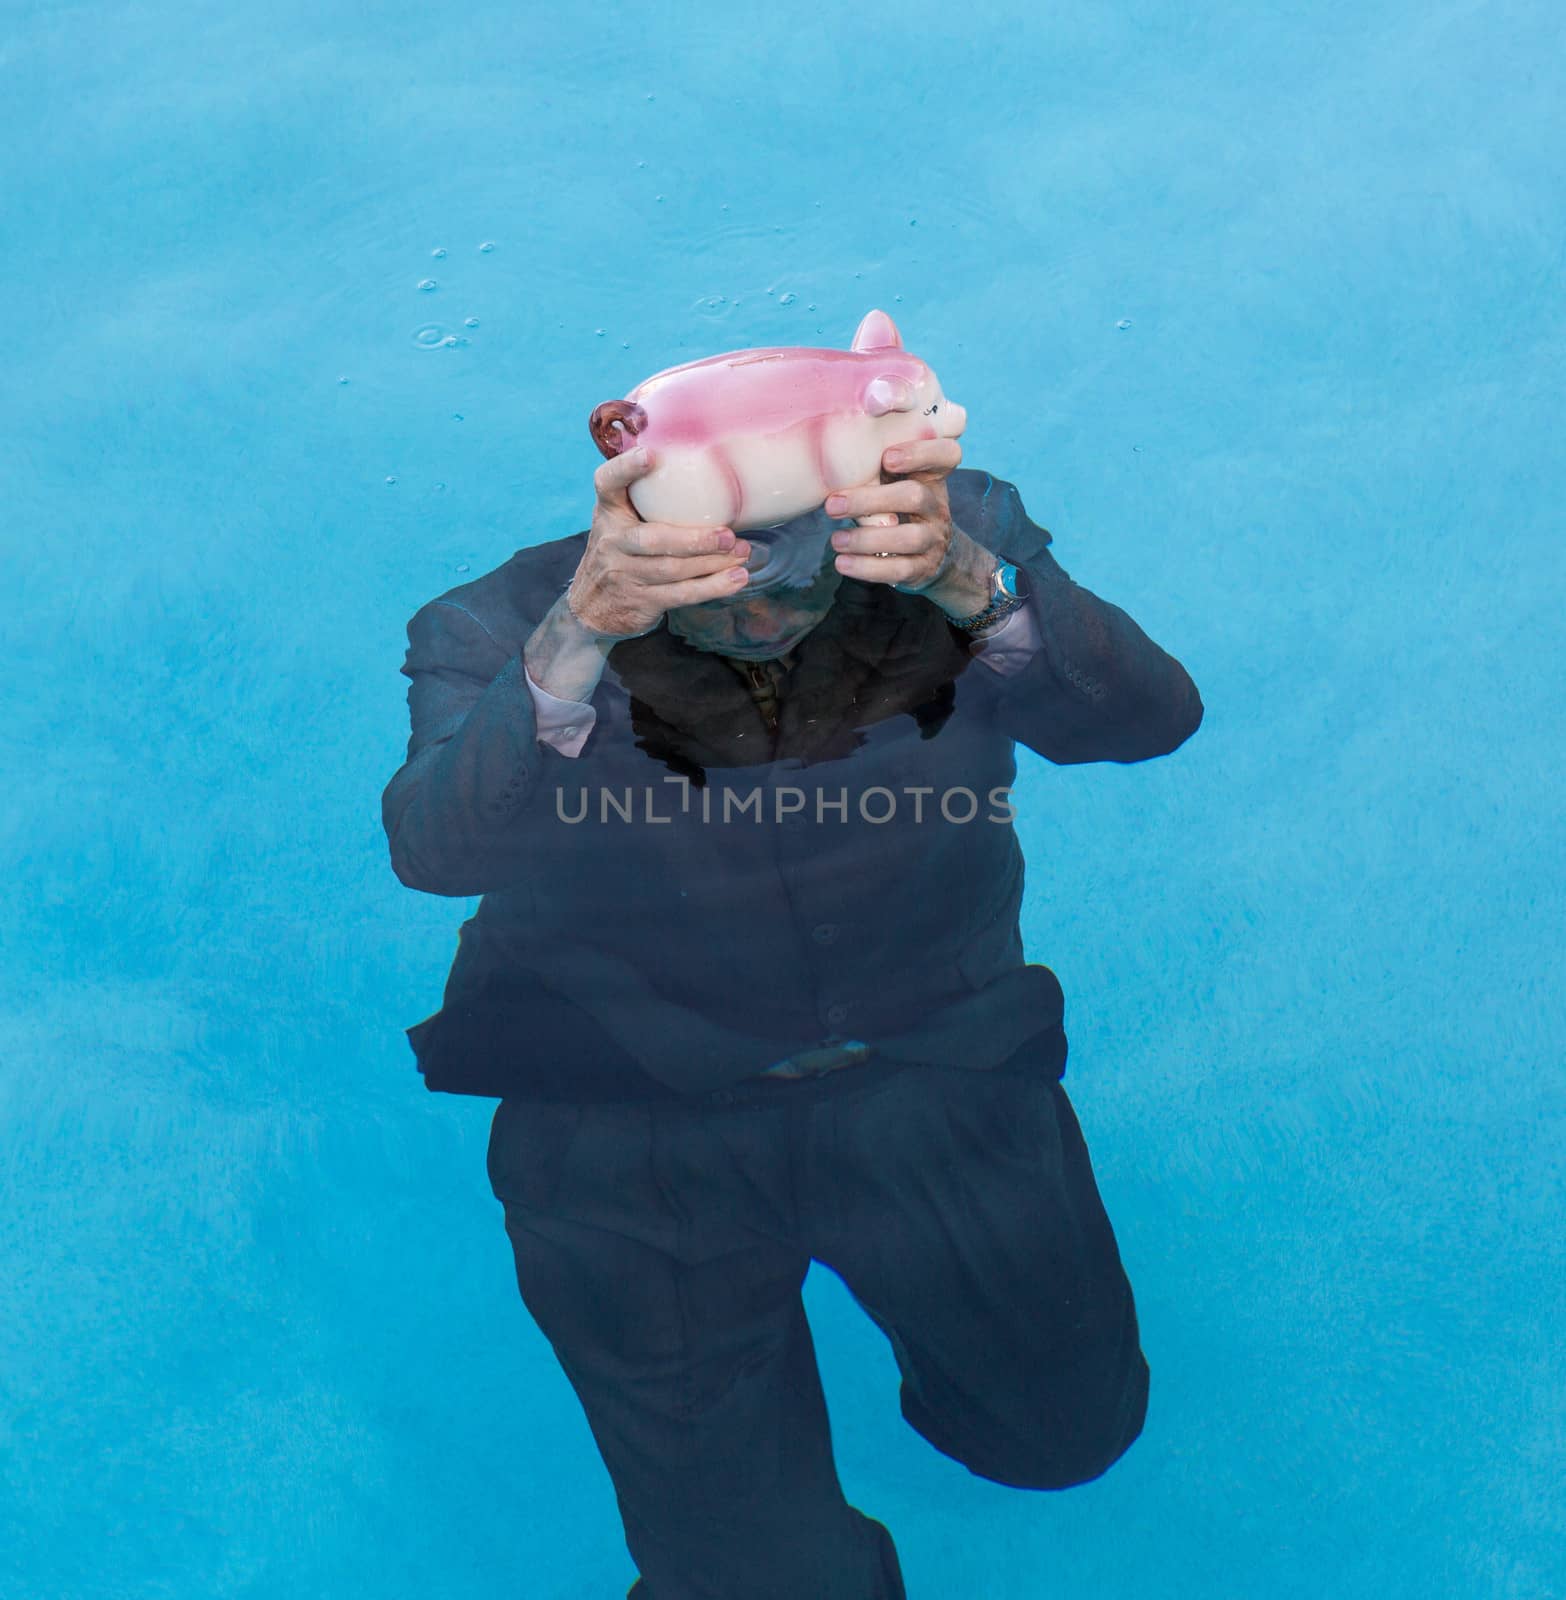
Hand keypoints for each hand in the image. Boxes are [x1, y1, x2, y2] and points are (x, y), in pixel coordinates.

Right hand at [567, 448, 752, 638]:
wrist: (594, 606)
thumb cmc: (621, 549)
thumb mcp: (620, 518)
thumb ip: (644, 494)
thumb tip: (703, 461)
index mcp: (608, 511)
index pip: (608, 483)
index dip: (626, 468)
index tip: (650, 455)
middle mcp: (613, 541)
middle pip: (652, 540)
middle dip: (694, 540)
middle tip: (728, 536)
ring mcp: (625, 573)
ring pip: (672, 569)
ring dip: (712, 563)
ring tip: (742, 554)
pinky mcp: (642, 600)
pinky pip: (681, 594)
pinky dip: (712, 587)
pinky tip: (736, 578)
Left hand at [823, 439, 993, 615]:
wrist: (931, 555)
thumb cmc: (900, 508)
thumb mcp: (899, 483)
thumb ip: (877, 469)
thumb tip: (830, 461)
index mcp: (931, 478)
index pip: (946, 455)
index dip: (921, 453)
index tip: (887, 457)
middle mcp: (937, 506)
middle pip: (914, 496)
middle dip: (870, 500)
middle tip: (832, 504)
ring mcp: (934, 539)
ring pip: (908, 537)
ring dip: (866, 539)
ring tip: (836, 540)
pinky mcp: (924, 567)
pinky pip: (899, 569)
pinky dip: (867, 568)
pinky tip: (843, 563)